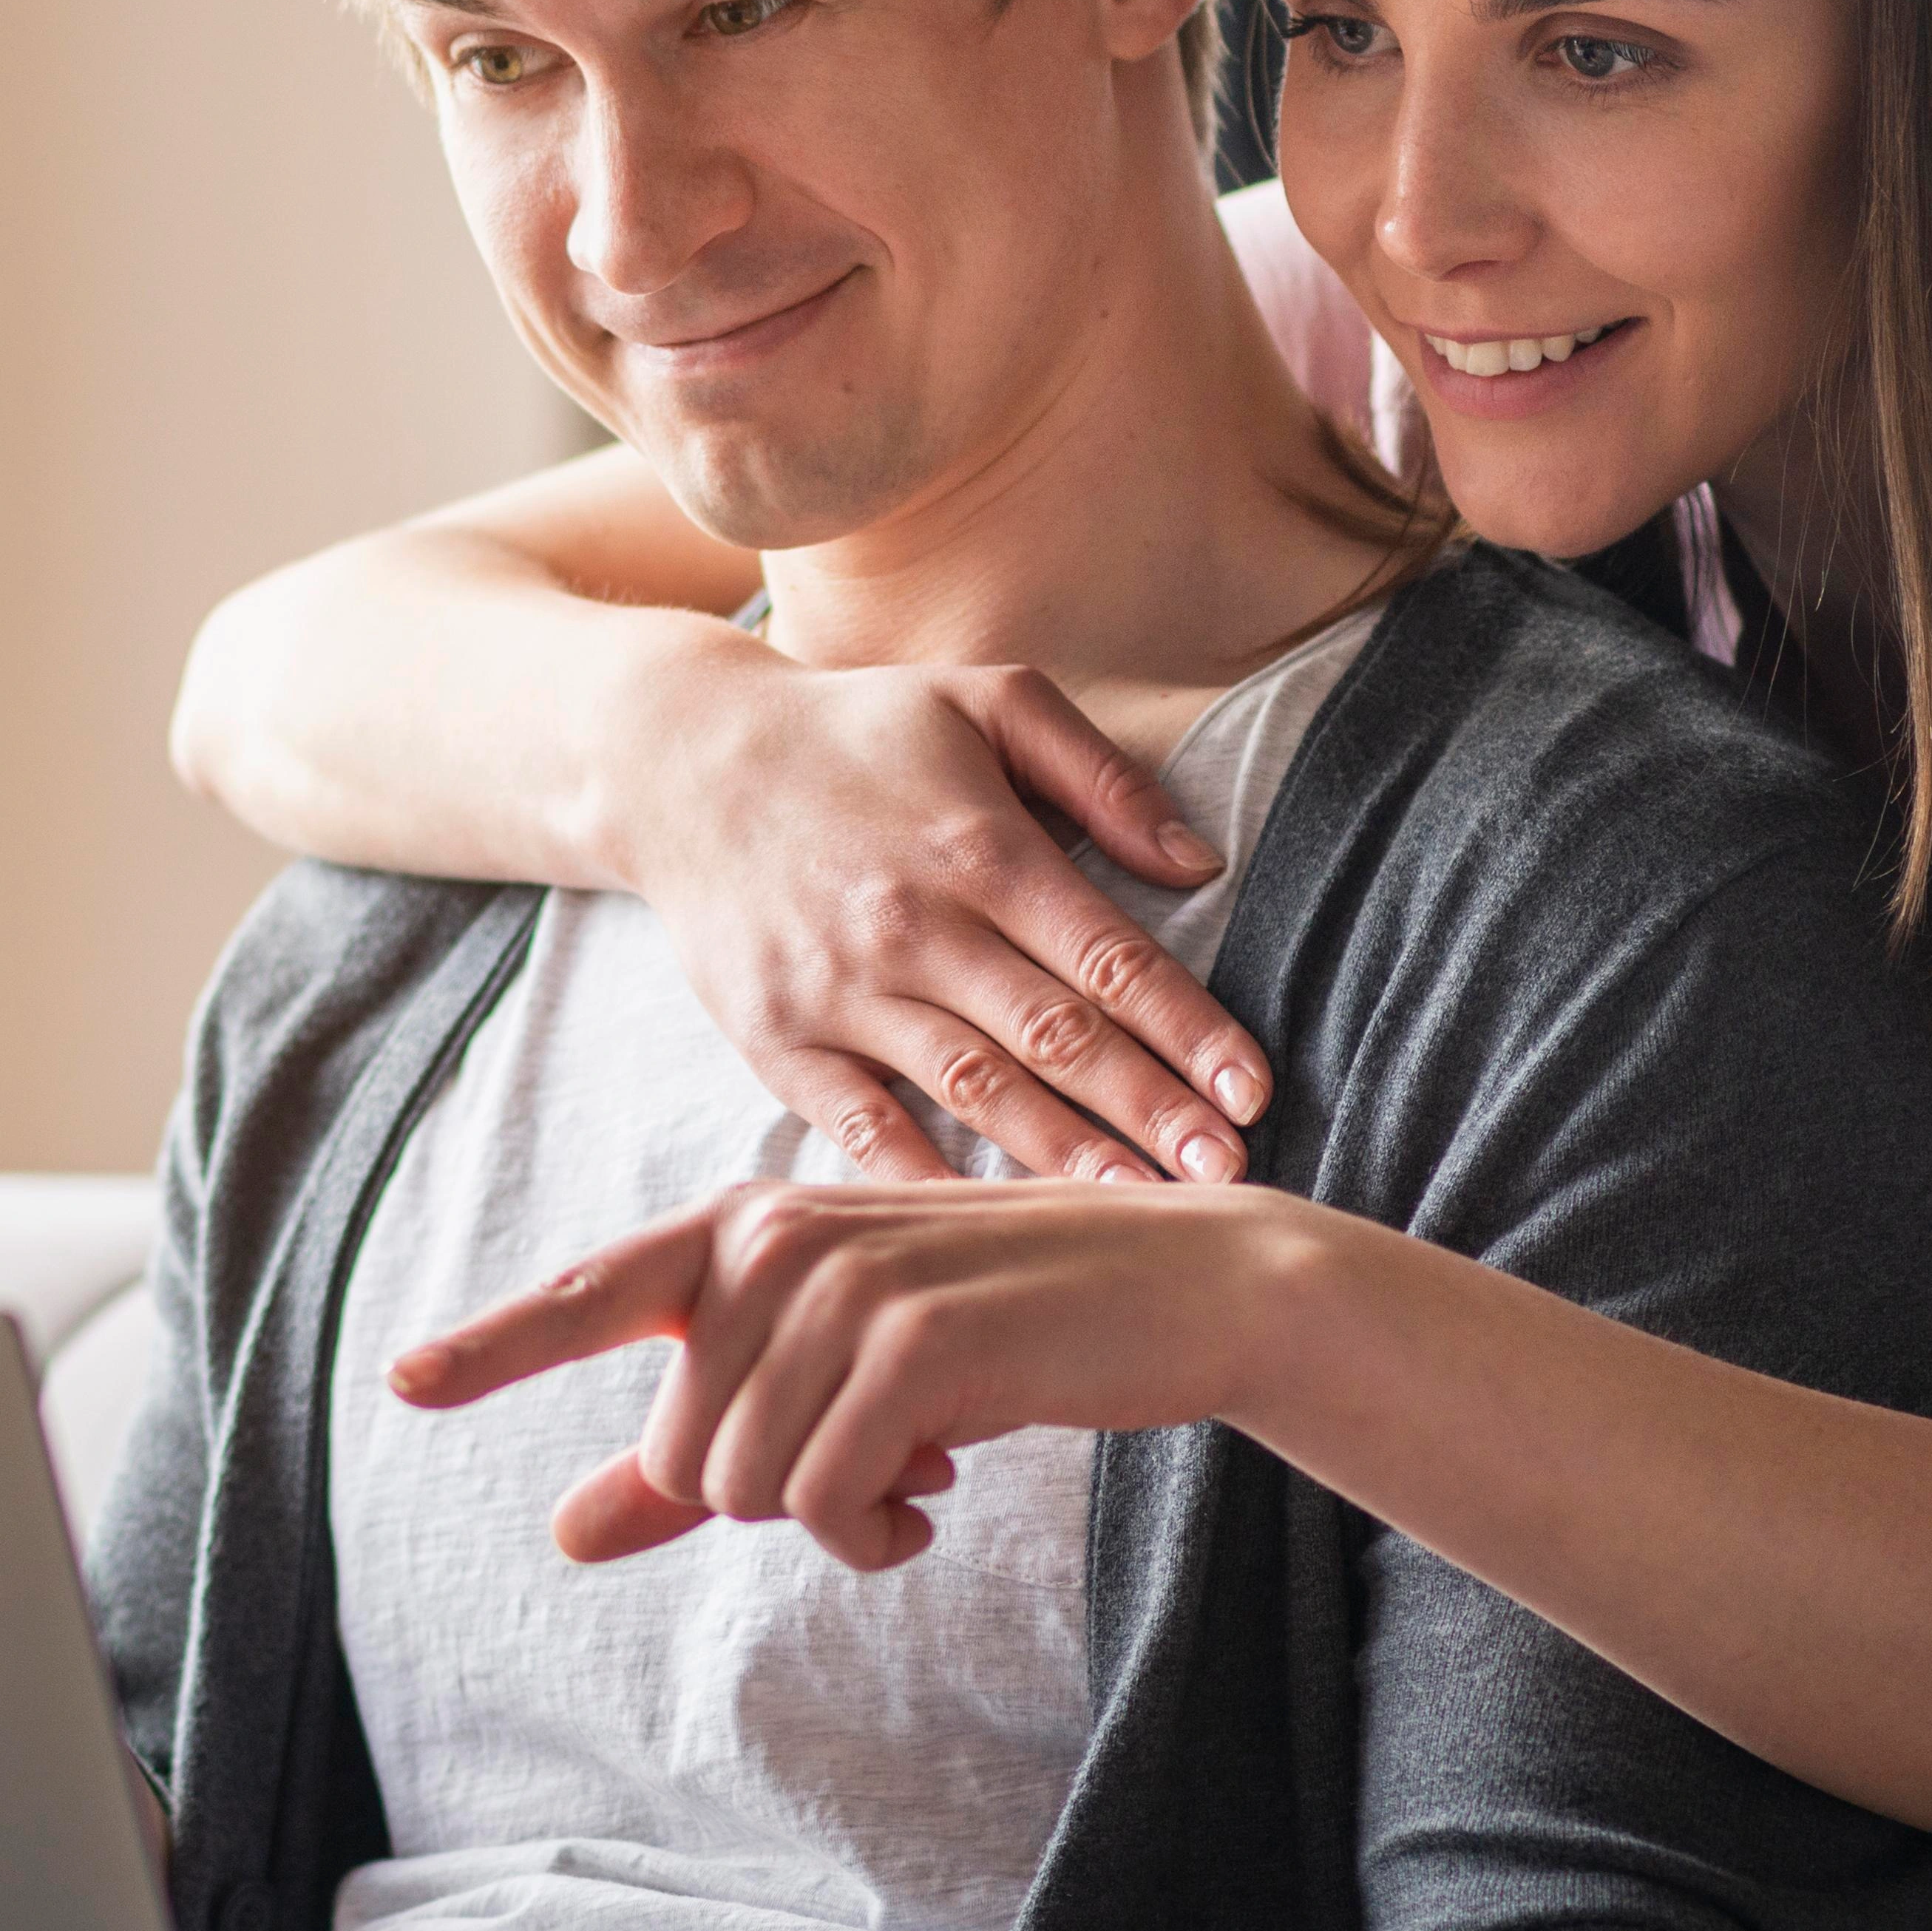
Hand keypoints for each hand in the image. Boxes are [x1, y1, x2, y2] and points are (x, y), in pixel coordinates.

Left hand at [395, 1179, 1309, 1565]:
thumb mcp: (840, 1386)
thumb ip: (697, 1459)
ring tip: (915, 1470)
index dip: (495, 1343)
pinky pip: (827, 1500)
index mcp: (746, 1232)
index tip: (405, 1381)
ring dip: (833, 1517)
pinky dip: (875, 1530)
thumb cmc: (1000, 1335)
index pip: (595, 1293)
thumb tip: (566, 1529)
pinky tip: (938, 1491)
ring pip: (748, 1486)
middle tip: (873, 1463)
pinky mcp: (913, 1345)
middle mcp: (775, 1242)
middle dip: (768, 1497)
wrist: (1181, 1289)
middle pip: (684, 1452)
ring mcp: (843, 1285)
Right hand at [621, 652, 1272, 1190]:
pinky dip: (927, 1180)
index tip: (1254, 1092)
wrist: (677, 761)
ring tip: (1145, 1209)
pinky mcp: (779, 1042)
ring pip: (974, 1093)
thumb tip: (1202, 859)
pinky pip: (862, 1130)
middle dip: (1153, 1112)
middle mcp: (913, 927)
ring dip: (1066, 1158)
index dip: (1189, 1029)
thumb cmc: (855, 730)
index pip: (1110, 955)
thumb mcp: (985, 702)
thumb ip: (1100, 776)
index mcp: (978, 847)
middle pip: (1056, 1038)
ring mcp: (841, 993)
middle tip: (1230, 1176)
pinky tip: (991, 1229)